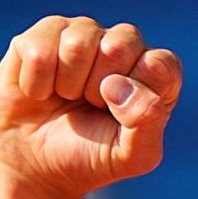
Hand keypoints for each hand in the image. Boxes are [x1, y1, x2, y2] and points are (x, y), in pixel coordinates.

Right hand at [0, 16, 182, 198]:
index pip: (160, 64)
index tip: (120, 115)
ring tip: (67, 98)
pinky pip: (39, 52)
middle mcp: (121, 44)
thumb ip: (148, 121)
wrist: (37, 165)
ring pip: (77, 44)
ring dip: (68, 85)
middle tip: (92, 106)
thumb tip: (117, 84)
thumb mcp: (133, 156)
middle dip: (99, 89)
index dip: (136, 93)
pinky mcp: (42, 34)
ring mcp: (82, 33)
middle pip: (118, 46)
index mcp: (154, 72)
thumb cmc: (91, 156)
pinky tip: (40, 92)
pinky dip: (37, 84)